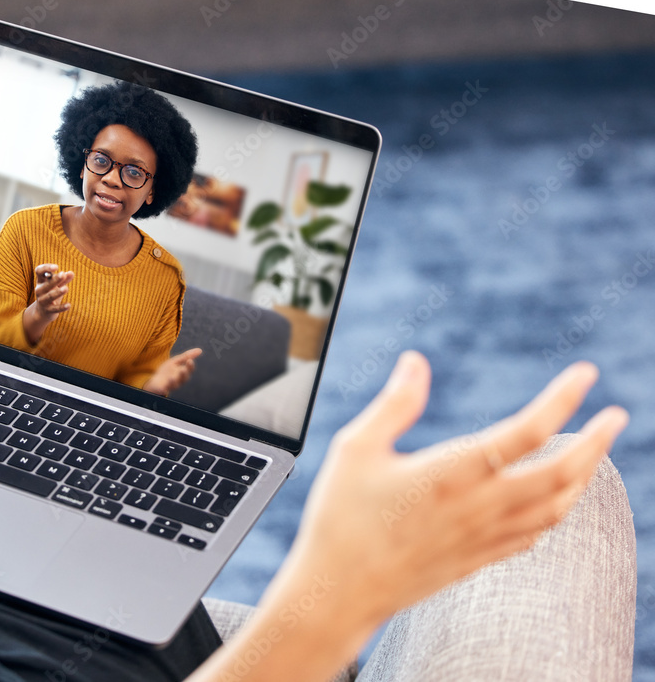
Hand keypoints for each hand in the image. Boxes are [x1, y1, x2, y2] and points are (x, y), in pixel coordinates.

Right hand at [23, 264, 73, 344]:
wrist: (42, 312)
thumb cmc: (50, 293)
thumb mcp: (57, 285)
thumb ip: (64, 279)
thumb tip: (71, 273)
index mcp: (41, 281)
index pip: (39, 271)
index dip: (46, 268)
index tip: (56, 267)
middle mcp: (39, 290)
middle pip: (46, 284)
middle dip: (54, 280)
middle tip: (63, 274)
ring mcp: (42, 301)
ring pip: (50, 296)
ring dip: (58, 292)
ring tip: (66, 288)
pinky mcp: (47, 310)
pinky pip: (55, 309)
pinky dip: (62, 307)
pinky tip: (69, 305)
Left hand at [143, 348, 201, 395]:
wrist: (155, 381)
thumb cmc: (167, 372)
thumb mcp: (175, 361)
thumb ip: (186, 356)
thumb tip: (200, 350)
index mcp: (183, 373)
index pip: (189, 370)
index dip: (190, 366)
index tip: (189, 360)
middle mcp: (179, 380)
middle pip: (184, 378)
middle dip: (183, 374)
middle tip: (183, 369)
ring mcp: (171, 385)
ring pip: (175, 385)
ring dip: (174, 381)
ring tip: (172, 378)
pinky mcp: (163, 389)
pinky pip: (164, 390)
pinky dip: (164, 390)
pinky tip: (163, 389)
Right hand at [189, 352, 627, 681]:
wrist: (337, 592)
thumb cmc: (341, 517)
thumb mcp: (356, 448)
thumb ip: (394, 404)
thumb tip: (417, 361)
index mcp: (451, 473)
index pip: (527, 431)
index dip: (563, 400)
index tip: (585, 374)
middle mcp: (478, 507)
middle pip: (561, 474)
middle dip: (597, 442)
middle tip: (616, 416)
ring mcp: (482, 539)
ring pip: (556, 509)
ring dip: (583, 477)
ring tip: (592, 453)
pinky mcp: (476, 561)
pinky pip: (534, 537)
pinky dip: (556, 513)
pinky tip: (553, 502)